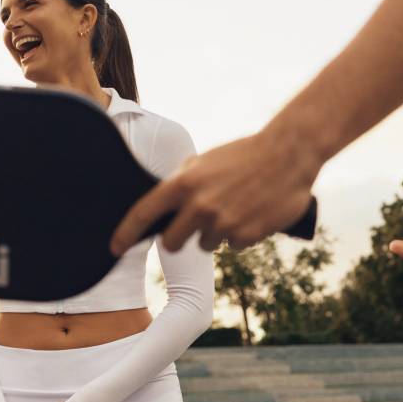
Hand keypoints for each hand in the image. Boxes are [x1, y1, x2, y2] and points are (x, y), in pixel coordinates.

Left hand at [111, 125, 318, 255]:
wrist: (289, 154)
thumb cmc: (244, 154)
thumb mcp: (206, 161)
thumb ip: (185, 181)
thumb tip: (166, 202)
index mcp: (184, 183)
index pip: (144, 213)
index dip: (125, 232)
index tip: (114, 247)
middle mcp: (199, 206)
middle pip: (172, 243)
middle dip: (179, 239)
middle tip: (192, 227)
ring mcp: (223, 224)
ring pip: (207, 245)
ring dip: (216, 233)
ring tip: (236, 207)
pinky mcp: (246, 236)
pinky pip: (234, 246)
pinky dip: (241, 235)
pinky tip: (253, 213)